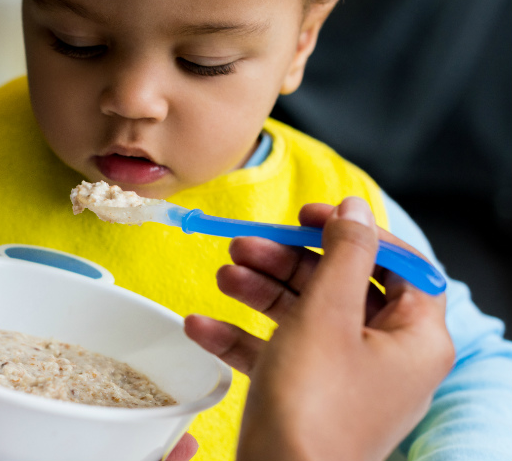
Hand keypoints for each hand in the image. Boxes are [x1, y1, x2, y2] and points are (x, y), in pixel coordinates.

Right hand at [185, 197, 454, 460]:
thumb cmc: (314, 407)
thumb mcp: (328, 314)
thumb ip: (344, 254)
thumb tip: (354, 209)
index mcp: (415, 337)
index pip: (398, 265)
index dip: (352, 232)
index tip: (309, 214)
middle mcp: (386, 358)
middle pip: (341, 286)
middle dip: (288, 262)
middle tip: (247, 245)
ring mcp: (346, 379)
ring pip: (305, 316)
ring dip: (260, 292)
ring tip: (222, 275)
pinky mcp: (308, 398)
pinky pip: (279, 354)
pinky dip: (243, 337)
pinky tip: (201, 326)